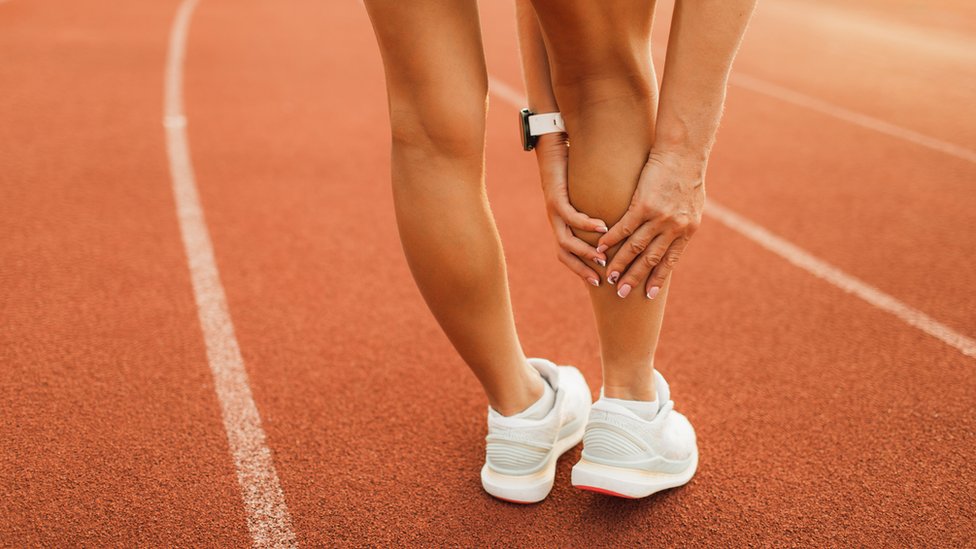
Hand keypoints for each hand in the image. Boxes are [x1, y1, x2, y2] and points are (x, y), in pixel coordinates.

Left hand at [535, 133, 609, 286]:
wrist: (552, 145)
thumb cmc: (574, 169)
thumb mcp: (588, 197)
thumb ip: (598, 212)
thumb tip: (618, 224)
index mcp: (563, 224)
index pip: (569, 256)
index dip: (582, 270)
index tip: (600, 282)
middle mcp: (556, 221)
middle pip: (564, 254)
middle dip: (582, 269)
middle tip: (601, 280)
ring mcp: (554, 211)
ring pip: (566, 240)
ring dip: (584, 251)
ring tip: (603, 257)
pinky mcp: (555, 197)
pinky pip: (570, 216)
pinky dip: (586, 224)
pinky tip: (602, 227)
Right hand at [597, 149, 704, 298]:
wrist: (684, 153)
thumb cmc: (687, 175)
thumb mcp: (692, 204)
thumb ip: (683, 222)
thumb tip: (676, 234)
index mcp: (687, 230)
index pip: (669, 261)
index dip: (657, 279)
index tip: (647, 295)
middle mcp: (674, 227)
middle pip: (651, 259)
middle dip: (635, 278)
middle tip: (622, 293)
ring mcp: (659, 217)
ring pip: (636, 247)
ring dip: (621, 263)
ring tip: (609, 276)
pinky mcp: (643, 204)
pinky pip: (624, 228)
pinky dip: (611, 240)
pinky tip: (601, 248)